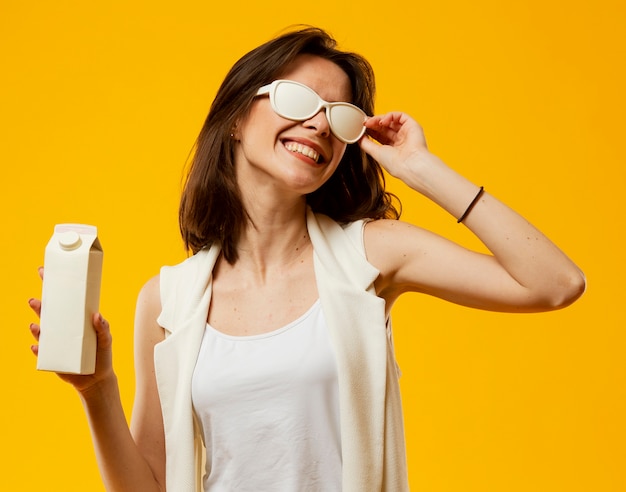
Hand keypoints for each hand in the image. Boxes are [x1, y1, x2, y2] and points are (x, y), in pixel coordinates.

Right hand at [28, 267, 114, 394]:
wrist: (96, 378)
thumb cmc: (101, 354)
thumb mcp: (106, 339)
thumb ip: (103, 328)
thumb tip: (97, 316)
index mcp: (75, 319)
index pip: (63, 299)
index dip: (53, 286)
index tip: (45, 272)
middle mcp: (63, 329)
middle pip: (48, 313)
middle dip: (40, 305)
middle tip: (35, 300)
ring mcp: (56, 343)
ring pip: (42, 332)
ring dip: (36, 328)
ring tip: (35, 325)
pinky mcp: (53, 358)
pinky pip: (42, 353)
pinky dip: (38, 350)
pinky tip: (37, 347)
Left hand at [359, 112, 444, 190]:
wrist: (409, 165)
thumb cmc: (395, 163)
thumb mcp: (375, 152)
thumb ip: (366, 144)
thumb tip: (358, 137)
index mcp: (392, 148)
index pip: (380, 135)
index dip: (371, 130)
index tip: (362, 127)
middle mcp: (400, 140)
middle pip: (384, 127)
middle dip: (373, 123)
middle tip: (364, 122)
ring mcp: (406, 132)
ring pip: (391, 120)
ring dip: (379, 119)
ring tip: (371, 122)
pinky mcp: (412, 126)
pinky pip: (400, 116)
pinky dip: (390, 116)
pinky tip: (382, 121)